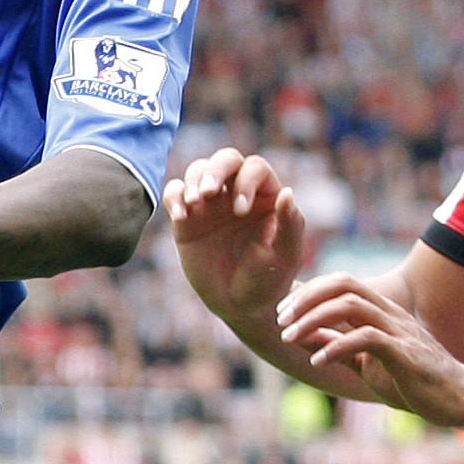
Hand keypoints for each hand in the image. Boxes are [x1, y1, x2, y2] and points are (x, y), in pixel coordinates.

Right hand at [164, 149, 307, 329]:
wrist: (239, 304)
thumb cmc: (268, 279)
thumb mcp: (284, 254)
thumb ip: (290, 224)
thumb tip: (287, 192)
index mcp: (266, 195)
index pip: (254, 168)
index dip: (246, 182)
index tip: (240, 212)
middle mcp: (237, 192)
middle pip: (225, 160)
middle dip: (215, 170)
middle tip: (208, 194)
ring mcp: (210, 203)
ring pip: (198, 170)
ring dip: (193, 181)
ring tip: (193, 205)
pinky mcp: (186, 218)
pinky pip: (174, 192)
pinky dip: (173, 196)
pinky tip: (180, 215)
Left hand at [274, 274, 463, 429]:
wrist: (461, 399)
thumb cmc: (415, 382)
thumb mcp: (368, 364)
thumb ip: (339, 347)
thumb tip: (304, 338)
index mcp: (381, 312)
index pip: (341, 283)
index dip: (308, 292)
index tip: (283, 313)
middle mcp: (390, 314)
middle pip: (344, 283)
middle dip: (306, 297)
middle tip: (281, 320)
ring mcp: (399, 331)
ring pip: (350, 304)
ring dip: (314, 319)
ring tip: (290, 338)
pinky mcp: (405, 353)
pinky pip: (366, 338)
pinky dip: (336, 347)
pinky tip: (318, 362)